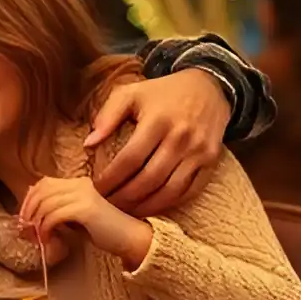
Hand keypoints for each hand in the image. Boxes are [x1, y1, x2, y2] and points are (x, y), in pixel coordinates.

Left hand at [19, 176, 151, 265]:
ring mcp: (83, 195)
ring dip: (37, 223)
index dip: (29, 199)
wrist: (132, 239)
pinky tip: (48, 239)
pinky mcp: (86, 209)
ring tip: (39, 238)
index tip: (24, 218)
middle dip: (29, 211)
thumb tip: (28, 217)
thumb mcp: (76, 218)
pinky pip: (55, 215)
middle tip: (26, 229)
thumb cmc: (104, 231)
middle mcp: (80, 184)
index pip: (43, 183)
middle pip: (41, 191)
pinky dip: (46, 228)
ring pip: (46, 203)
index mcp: (78, 183)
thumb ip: (57, 212)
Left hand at [87, 70, 227, 214]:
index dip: (111, 178)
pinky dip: (170, 204)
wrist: (208, 87)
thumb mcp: (131, 93)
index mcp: (158, 120)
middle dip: (124, 197)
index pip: (130, 159)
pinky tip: (151, 208)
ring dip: (145, 206)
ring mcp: (199, 152)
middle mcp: (181, 137)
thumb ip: (107, 116)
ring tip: (126, 212)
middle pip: (149, 179)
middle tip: (107, 205)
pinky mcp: (212, 162)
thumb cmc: (162, 93)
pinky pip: (190, 191)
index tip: (96, 189)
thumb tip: (89, 144)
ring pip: (170, 191)